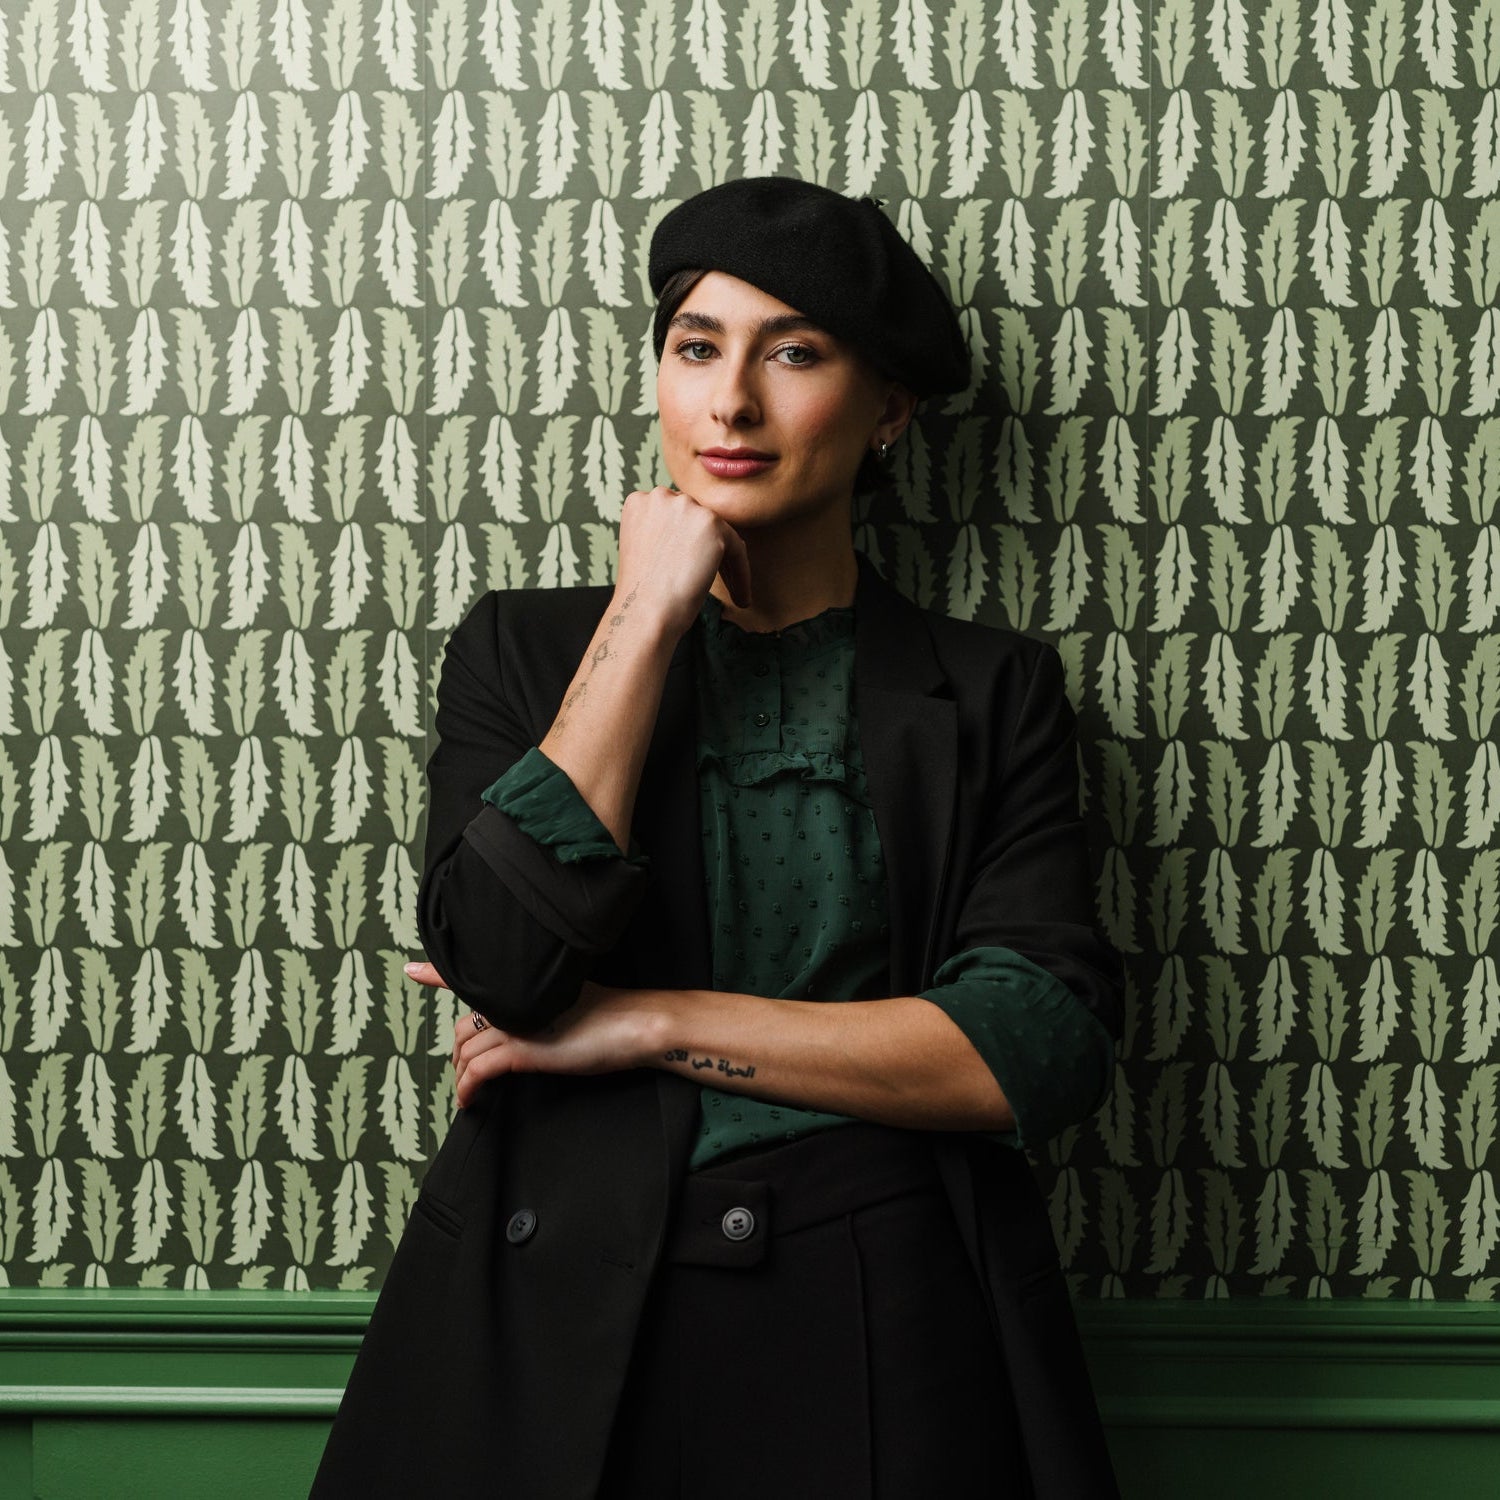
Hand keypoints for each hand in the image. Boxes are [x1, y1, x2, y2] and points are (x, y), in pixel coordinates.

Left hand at [448, 982, 652, 1107]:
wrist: (637, 1025)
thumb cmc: (612, 1018)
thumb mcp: (570, 1006)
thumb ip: (542, 1013)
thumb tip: (531, 1031)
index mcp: (525, 988)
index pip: (474, 980)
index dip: (438, 973)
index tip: (412, 969)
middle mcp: (515, 1001)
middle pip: (464, 1026)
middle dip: (458, 1053)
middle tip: (464, 1072)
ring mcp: (517, 1024)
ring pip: (466, 1050)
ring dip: (461, 1074)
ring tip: (468, 1091)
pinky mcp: (523, 1049)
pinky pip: (478, 1070)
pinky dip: (467, 1086)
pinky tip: (469, 1100)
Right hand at [616, 485, 751, 637]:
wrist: (643, 611)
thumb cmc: (642, 593)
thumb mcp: (644, 549)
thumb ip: (663, 533)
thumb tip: (693, 538)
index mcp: (640, 502)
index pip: (675, 516)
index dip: (688, 543)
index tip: (695, 567)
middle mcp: (661, 496)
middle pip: (698, 519)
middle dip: (708, 548)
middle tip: (718, 579)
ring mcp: (687, 507)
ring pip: (720, 533)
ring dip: (727, 562)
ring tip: (733, 592)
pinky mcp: (712, 524)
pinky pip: (737, 549)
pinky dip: (742, 574)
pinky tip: (741, 599)